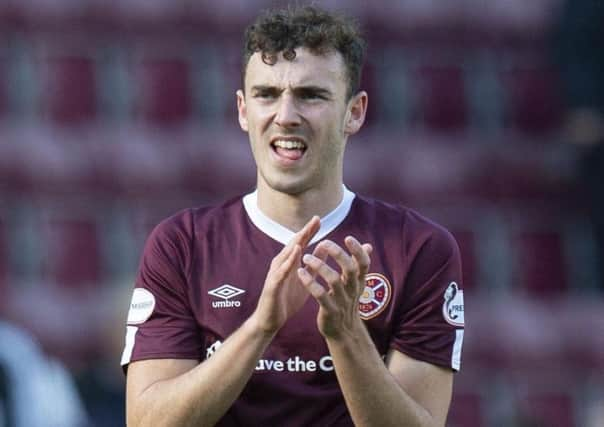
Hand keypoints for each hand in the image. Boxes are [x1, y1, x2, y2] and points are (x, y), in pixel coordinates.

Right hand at [252, 216, 320, 335]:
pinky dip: (287, 263)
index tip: (320, 218)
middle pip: (294, 244)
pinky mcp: (272, 286)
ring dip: (296, 244)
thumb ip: (314, 264)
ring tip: (306, 233)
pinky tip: (295, 257)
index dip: (310, 231)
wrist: (270, 320)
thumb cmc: (287, 299)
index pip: (301, 243)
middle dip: (305, 232)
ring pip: (286, 256)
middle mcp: (281, 264)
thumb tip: (325, 247)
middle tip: (316, 219)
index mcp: (290, 263)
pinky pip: (280, 273)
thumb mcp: (305, 279)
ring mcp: (276, 274)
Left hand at [297, 236, 372, 338]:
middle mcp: (352, 290)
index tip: (348, 238)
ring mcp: (342, 301)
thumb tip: (368, 246)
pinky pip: (320, 295)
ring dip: (320, 266)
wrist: (343, 332)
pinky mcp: (330, 310)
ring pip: (333, 280)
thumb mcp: (355, 284)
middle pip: (349, 269)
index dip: (358, 250)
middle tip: (324, 242)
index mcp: (358, 282)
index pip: (364, 263)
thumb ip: (359, 265)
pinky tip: (300, 273)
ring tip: (306, 257)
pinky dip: (310, 283)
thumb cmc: (347, 302)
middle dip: (337, 254)